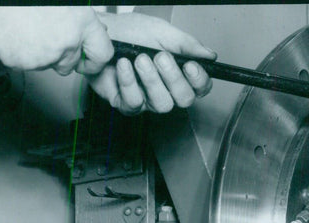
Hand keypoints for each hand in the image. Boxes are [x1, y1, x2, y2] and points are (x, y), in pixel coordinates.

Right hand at [0, 7, 113, 74]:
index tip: (88, 61)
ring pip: (46, 65)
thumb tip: (91, 34)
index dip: (95, 60)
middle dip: (61, 56)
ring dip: (39, 52)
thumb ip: (81, 21)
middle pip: (70, 64)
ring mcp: (44, 57)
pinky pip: (24, 64)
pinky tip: (16, 33)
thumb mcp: (69, 2)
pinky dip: (19, 53)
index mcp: (82, 24)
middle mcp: (67, 44)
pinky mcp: (21, 63)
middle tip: (46, 35)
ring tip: (28, 28)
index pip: (103, 54)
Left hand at [90, 13, 214, 114]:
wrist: (99, 33)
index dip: (199, 81)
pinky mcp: (126, 103)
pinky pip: (134, 103)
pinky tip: (124, 65)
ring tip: (140, 59)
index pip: (201, 88)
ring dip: (151, 80)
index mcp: (180, 74)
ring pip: (162, 105)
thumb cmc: (130, 32)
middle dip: (174, 78)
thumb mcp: (162, 31)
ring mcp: (147, 100)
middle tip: (161, 57)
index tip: (190, 65)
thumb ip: (187, 44)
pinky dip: (129, 82)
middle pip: (184, 100)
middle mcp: (167, 90)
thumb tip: (209, 55)